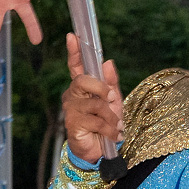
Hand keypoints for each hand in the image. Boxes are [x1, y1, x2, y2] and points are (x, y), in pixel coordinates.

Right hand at [60, 35, 121, 160]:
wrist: (100, 151)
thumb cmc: (106, 124)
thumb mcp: (114, 101)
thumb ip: (111, 82)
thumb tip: (108, 62)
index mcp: (83, 87)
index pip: (76, 66)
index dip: (74, 51)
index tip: (72, 36)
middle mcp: (73, 95)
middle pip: (84, 80)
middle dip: (102, 88)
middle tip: (112, 100)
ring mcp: (71, 110)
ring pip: (95, 103)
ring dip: (112, 116)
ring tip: (116, 126)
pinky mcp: (73, 124)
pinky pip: (97, 120)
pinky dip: (110, 129)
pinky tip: (112, 135)